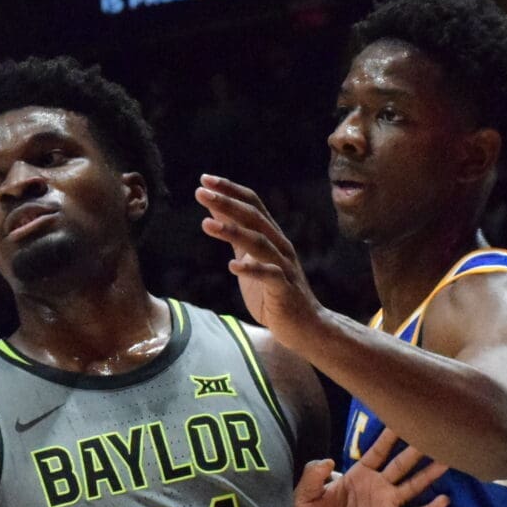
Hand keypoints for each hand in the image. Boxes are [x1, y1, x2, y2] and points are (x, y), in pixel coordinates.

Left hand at [196, 175, 324, 343]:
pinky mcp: (285, 290)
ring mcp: (284, 267)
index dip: (230, 190)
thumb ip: (235, 235)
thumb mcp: (249, 259)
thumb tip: (214, 210)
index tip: (205, 179)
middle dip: (227, 202)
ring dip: (233, 231)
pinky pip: (269, 275)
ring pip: (260, 242)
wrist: (305, 326)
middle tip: (201, 191)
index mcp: (272, 237)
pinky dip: (252, 269)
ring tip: (206, 224)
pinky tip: (232, 266)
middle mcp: (280, 246)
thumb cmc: (273, 293)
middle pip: (254, 217)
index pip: (252, 205)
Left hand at [292, 427, 449, 506]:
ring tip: (447, 458)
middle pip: (401, 463)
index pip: (377, 451)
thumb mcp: (305, 499)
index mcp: (358, 476)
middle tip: (434, 430)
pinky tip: (444, 500)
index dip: (389, 435)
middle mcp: (377, 487)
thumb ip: (313, 476)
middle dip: (416, 448)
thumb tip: (328, 460)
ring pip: (413, 485)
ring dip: (429, 473)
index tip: (403, 415)